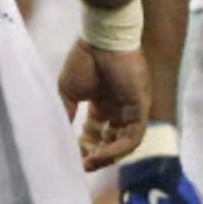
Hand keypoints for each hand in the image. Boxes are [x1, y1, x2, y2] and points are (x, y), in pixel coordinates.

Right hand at [60, 39, 148, 169]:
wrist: (101, 38)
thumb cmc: (85, 59)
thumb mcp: (70, 92)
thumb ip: (68, 114)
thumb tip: (62, 135)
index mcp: (104, 103)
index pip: (98, 133)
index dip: (86, 147)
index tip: (73, 157)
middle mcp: (120, 108)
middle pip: (111, 140)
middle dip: (96, 155)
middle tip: (81, 164)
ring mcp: (132, 108)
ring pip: (124, 143)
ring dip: (107, 156)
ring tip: (89, 163)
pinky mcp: (140, 108)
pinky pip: (133, 136)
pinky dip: (117, 148)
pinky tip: (100, 154)